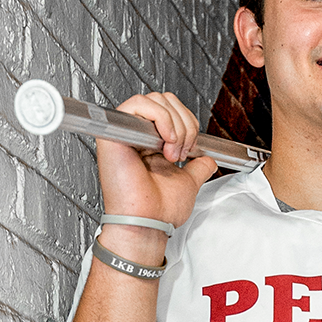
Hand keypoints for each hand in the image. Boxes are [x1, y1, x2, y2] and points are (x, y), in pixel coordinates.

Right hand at [94, 91, 219, 247]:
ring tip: (171, 152)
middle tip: (182, 152)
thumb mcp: (188, 182)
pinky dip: (160, 118)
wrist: (149, 223)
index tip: (192, 148)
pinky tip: (164, 143)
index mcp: (150, 144)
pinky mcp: (113, 134)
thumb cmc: (160, 210)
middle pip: (165, 99)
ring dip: (174, 125)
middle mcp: (136, 136)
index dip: (188, 122)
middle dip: (185, 123)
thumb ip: (198, 167)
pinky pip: (137, 104)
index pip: (171, 109)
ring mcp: (125, 133)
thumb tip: (209, 158)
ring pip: (155, 99)